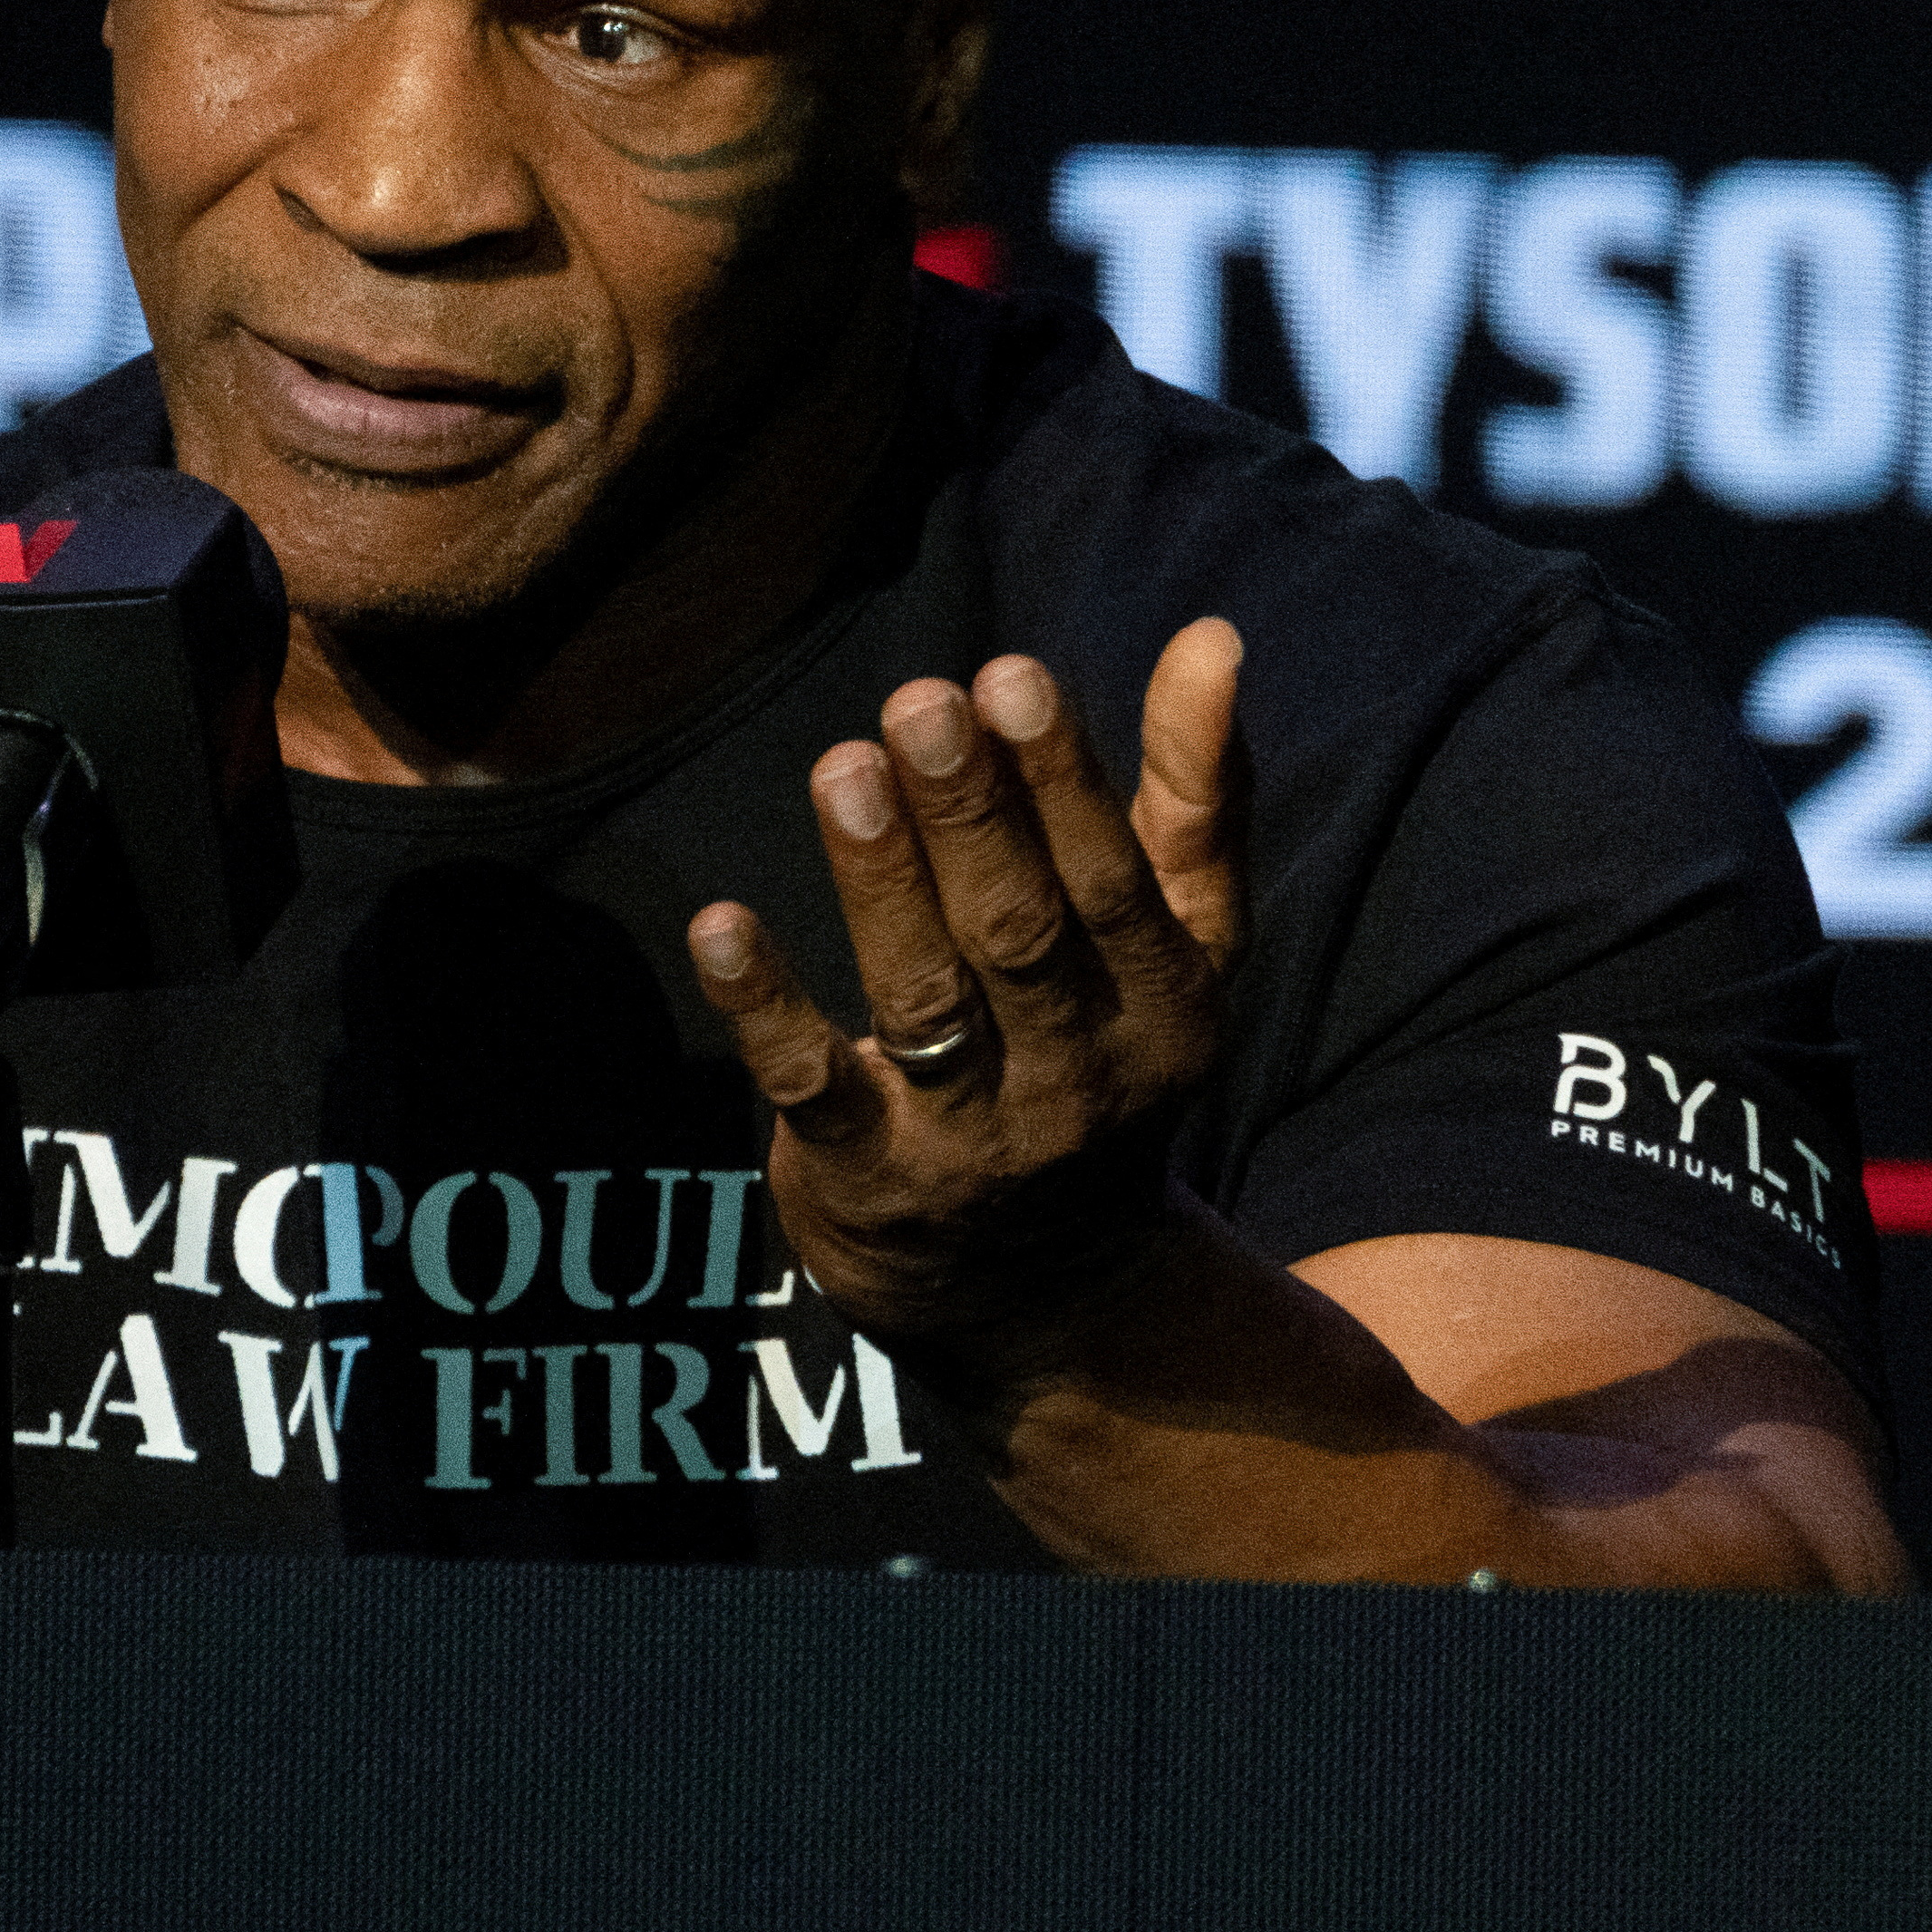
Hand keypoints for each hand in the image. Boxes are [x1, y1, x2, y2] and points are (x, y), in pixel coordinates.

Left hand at [690, 619, 1244, 1367]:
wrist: (1049, 1294)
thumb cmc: (1103, 1054)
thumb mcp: (1179, 945)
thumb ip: (1192, 795)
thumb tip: (1212, 636)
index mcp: (1163, 1007)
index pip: (1115, 883)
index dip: (1065, 782)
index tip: (1012, 676)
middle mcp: (1077, 1077)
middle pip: (1020, 934)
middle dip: (970, 815)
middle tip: (920, 701)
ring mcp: (968, 1135)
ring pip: (924, 999)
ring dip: (879, 884)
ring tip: (843, 769)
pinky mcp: (865, 1172)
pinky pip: (811, 1085)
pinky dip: (764, 1005)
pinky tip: (718, 924)